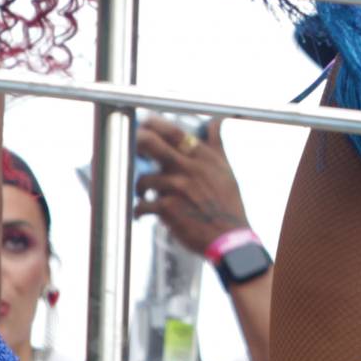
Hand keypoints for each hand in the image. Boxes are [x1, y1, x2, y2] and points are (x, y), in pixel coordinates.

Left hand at [133, 118, 250, 256]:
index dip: (151, 125)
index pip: (171, 131)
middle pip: (149, 143)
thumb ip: (216, 144)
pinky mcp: (168, 209)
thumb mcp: (225, 168)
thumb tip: (216, 121)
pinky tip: (143, 214)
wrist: (230, 239)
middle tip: (130, 149)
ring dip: (140, 188)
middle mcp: (187, 167)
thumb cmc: (228, 204)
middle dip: (135, 142)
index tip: (143, 126)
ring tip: (144, 195)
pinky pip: (142, 205)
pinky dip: (139, 211)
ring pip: (143, 179)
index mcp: (201, 156)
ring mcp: (177, 187)